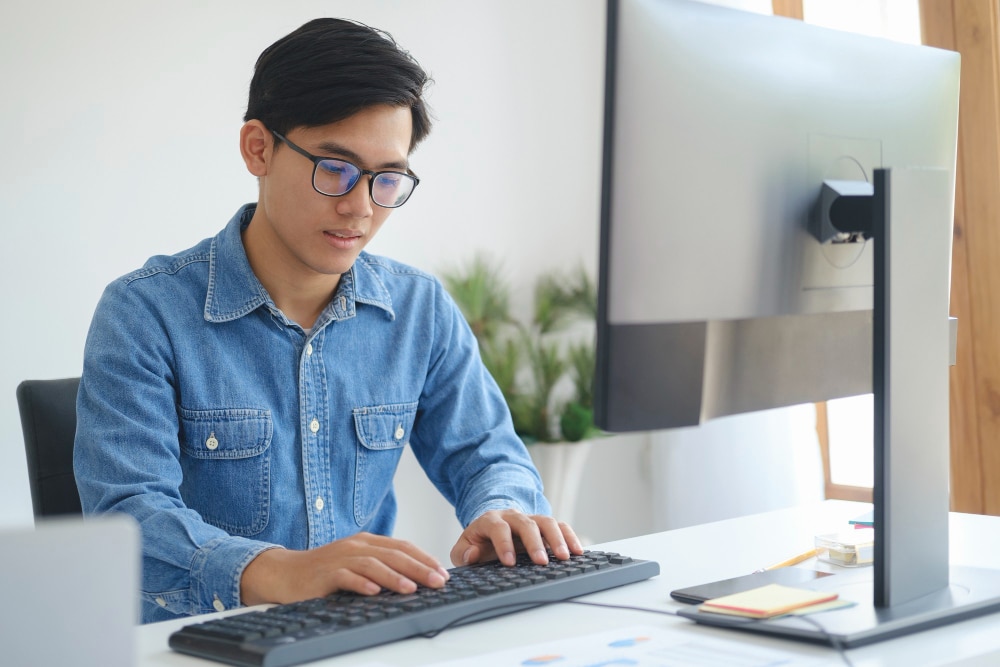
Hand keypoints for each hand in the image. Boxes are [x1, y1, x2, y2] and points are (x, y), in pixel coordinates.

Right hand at [240, 532, 449, 605]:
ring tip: (411, 588)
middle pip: (393, 555)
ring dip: (394, 577)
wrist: (285, 573)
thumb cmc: (324, 572)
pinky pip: (346, 577)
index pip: (402, 547)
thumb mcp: (356, 564)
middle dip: (418, 568)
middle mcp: (356, 546)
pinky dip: (361, 584)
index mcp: (367, 542)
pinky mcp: (325, 574)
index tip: (442, 572)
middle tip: (438, 582)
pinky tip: (374, 592)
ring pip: (373, 564)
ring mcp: (341, 558)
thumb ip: (380, 566)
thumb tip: (415, 579)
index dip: (424, 558)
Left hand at [450, 510, 583, 566]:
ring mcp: (530, 519)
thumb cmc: (479, 543)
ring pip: (547, 521)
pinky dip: (570, 537)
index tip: (509, 562)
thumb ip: (463, 554)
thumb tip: (472, 555)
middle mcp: (513, 516)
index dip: (504, 544)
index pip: (498, 528)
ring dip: (557, 539)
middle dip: (535, 543)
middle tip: (542, 562)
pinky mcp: (544, 526)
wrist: (491, 529)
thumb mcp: (464, 549)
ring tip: (565, 557)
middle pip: (526, 523)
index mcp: (490, 520)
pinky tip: (578, 551)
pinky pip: (560, 526)